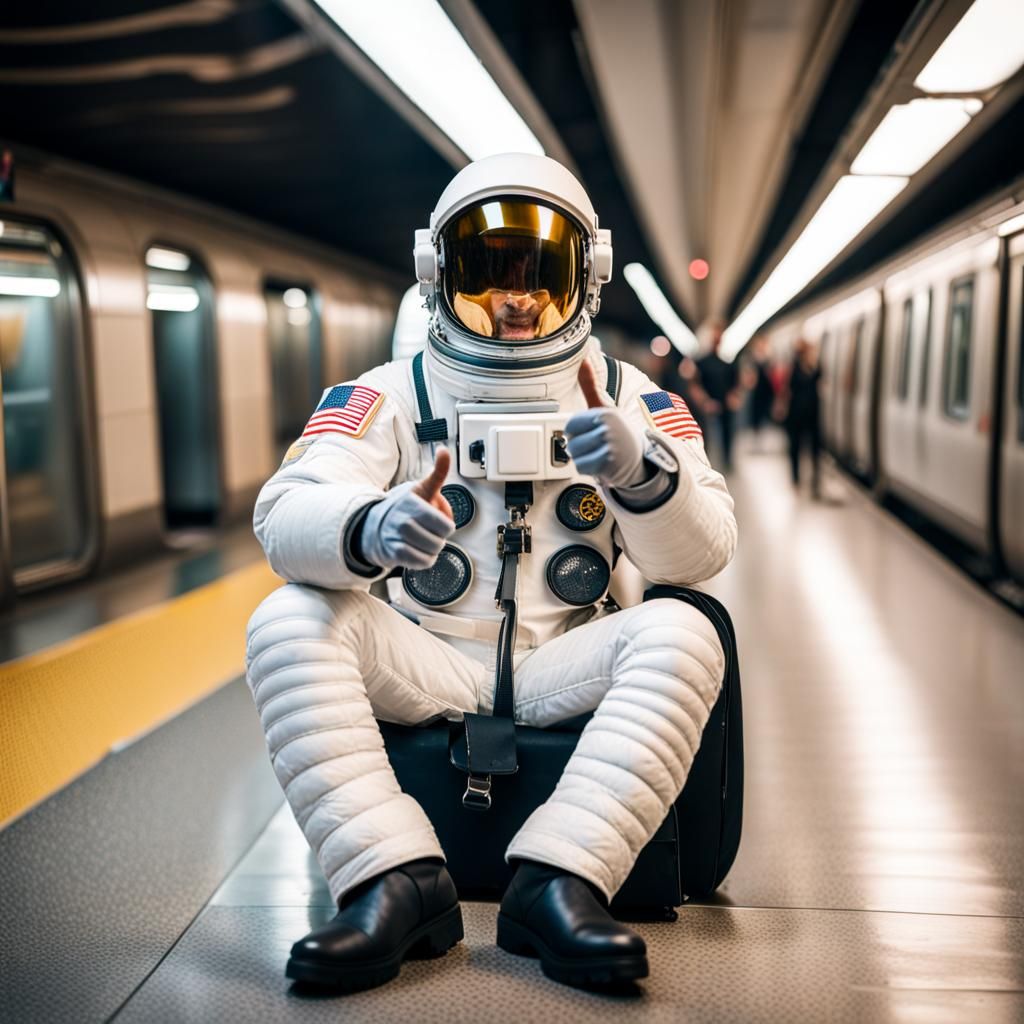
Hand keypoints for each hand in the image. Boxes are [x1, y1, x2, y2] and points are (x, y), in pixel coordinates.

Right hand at [359, 450, 454, 569]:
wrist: (373, 525)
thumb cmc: (403, 507)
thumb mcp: (421, 488)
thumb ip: (438, 472)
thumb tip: (444, 451)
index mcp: (413, 503)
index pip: (445, 525)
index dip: (446, 525)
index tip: (438, 520)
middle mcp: (403, 521)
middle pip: (440, 540)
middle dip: (439, 537)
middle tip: (429, 530)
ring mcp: (398, 538)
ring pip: (433, 552)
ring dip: (432, 548)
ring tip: (423, 539)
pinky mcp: (394, 554)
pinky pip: (423, 563)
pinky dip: (424, 559)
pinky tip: (417, 550)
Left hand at [564, 362, 644, 487]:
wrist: (640, 458)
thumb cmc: (618, 433)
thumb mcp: (605, 407)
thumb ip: (591, 384)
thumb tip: (584, 357)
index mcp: (605, 413)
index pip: (571, 425)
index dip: (577, 431)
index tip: (592, 432)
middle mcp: (607, 429)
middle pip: (571, 442)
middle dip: (581, 446)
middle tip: (597, 445)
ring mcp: (608, 447)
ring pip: (575, 456)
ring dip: (584, 458)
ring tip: (598, 453)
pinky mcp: (608, 464)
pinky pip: (582, 467)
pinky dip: (589, 469)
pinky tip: (601, 463)